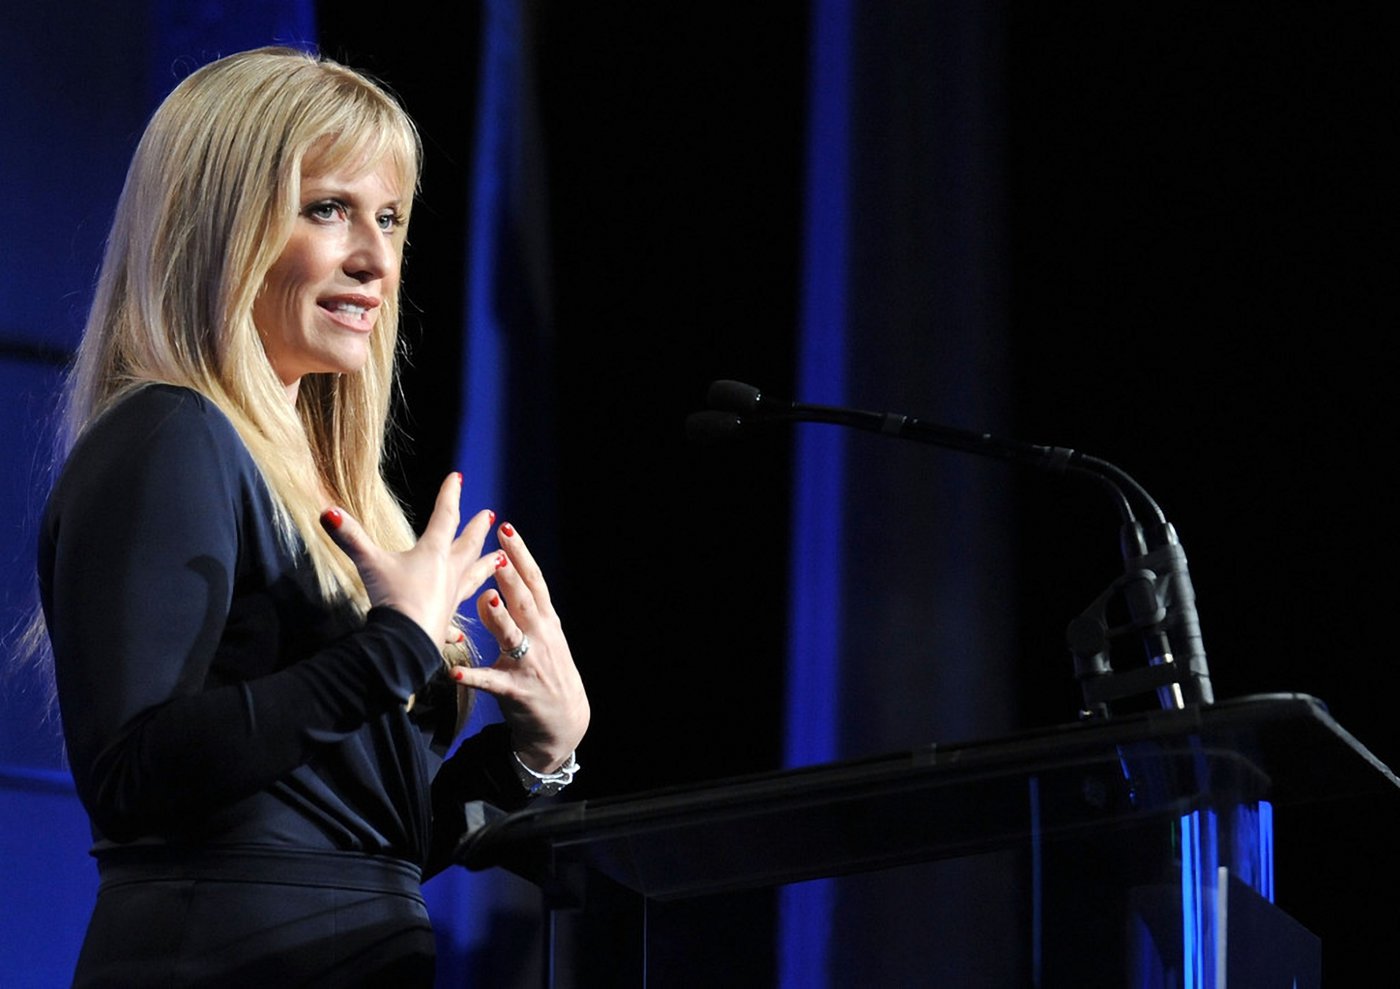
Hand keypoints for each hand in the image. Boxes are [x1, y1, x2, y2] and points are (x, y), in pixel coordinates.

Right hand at [320, 473, 502, 646]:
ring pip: (474, 577)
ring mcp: (451, 598)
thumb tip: (327, 511)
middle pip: (468, 545)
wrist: (407, 644)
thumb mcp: (370, 564)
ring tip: (502, 560)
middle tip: (491, 516)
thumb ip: (350, 537)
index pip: (444, 516)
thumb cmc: (394, 600)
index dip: (449, 495)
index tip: (457, 477)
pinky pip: (458, 615)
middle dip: (477, 529)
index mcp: (433, 553)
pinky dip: (462, 617)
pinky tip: (462, 632)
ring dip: (486, 566)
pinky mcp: (447, 620)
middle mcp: (448, 573)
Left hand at [453, 521, 589, 772]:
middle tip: (497, 552)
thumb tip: (487, 584)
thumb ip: (517, 611)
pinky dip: (474, 676)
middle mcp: (540, 637)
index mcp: (545, 620)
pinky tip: (455, 672)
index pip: (533, 581)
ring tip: (485, 599)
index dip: (521, 554)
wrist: (564, 721)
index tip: (507, 529)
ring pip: (513, 636)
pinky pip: (492, 682)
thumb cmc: (543, 671)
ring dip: (499, 617)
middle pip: (525, 600)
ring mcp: (530, 663)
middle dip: (511, 575)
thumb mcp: (539, 637)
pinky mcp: (517, 690)